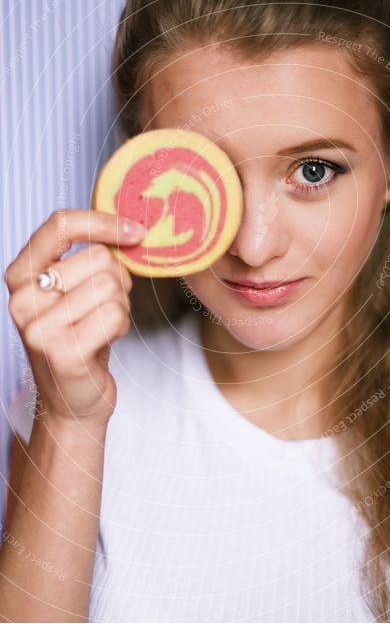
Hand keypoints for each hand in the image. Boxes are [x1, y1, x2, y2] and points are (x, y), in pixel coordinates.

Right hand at [4, 209, 145, 428]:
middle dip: (118, 279)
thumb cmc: (80, 337)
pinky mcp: (63, 353)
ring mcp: (39, 328)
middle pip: (98, 258)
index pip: (60, 225)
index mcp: (21, 274)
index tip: (134, 231)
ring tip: (103, 324)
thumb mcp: (73, 290)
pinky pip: (115, 315)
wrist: (71, 401)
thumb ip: (89, 256)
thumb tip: (132, 227)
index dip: (103, 221)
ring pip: (111, 286)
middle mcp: (23, 299)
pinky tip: (105, 340)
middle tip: (106, 305)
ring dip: (121, 304)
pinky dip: (122, 325)